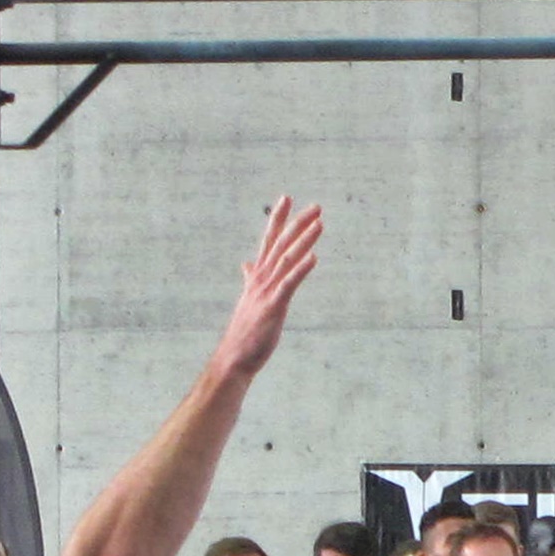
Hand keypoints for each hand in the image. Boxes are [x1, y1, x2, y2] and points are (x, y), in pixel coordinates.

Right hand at [209, 198, 324, 383]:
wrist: (234, 358)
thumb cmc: (245, 331)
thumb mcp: (249, 298)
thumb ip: (250, 278)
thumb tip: (246, 264)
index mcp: (257, 276)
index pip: (268, 240)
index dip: (278, 219)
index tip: (287, 198)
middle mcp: (261, 279)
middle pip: (281, 244)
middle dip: (298, 223)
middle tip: (316, 206)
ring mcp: (267, 291)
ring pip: (287, 259)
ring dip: (304, 240)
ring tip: (320, 223)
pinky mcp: (273, 306)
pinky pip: (289, 284)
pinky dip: (301, 269)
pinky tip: (313, 257)